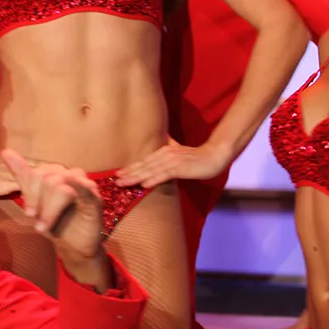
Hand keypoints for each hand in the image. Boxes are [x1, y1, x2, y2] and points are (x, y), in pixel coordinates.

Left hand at [0, 150, 112, 289]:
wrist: (73, 245)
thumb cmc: (54, 220)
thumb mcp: (34, 201)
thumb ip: (22, 175)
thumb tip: (5, 151)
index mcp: (55, 173)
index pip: (37, 174)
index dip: (31, 194)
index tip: (29, 214)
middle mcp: (70, 174)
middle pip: (47, 180)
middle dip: (39, 204)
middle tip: (38, 225)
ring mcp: (84, 185)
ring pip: (61, 188)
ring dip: (50, 211)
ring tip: (44, 228)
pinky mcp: (95, 199)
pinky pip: (86, 189)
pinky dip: (79, 187)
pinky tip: (74, 189)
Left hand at [115, 139, 231, 188]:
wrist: (215, 155)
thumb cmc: (197, 156)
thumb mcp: (179, 152)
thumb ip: (169, 149)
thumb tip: (162, 143)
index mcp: (163, 152)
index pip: (143, 161)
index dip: (130, 168)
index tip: (117, 174)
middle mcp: (165, 155)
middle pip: (143, 166)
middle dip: (127, 173)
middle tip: (113, 180)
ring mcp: (172, 161)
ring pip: (150, 170)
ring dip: (135, 177)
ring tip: (122, 183)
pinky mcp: (180, 167)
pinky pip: (164, 174)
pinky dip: (153, 179)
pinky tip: (144, 185)